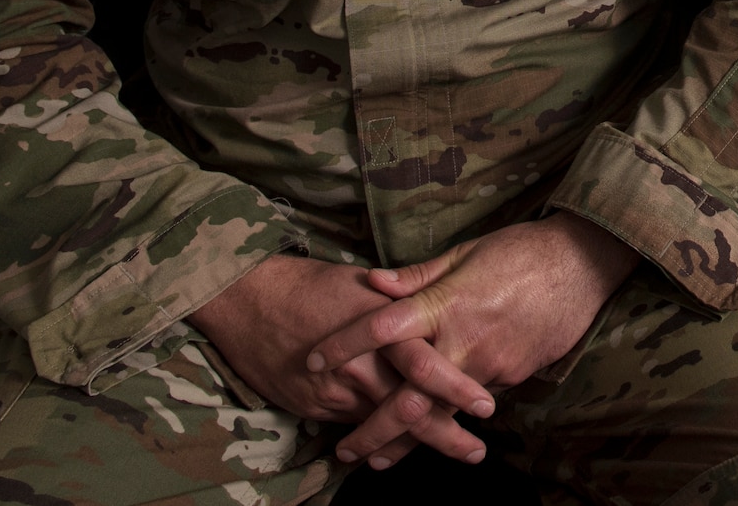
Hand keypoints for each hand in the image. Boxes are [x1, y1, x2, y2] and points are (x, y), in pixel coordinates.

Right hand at [190, 254, 484, 463]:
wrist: (249, 299)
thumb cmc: (313, 284)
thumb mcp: (366, 284)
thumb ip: (406, 298)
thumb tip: (443, 309)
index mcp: (382, 326)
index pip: (428, 366)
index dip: (458, 390)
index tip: (487, 406)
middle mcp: (362, 363)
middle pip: (410, 408)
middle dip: (445, 434)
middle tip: (475, 451)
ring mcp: (336, 390)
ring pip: (384, 424)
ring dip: (414, 443)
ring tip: (449, 453)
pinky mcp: (316, 406)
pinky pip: (356, 426)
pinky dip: (379, 439)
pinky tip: (397, 450)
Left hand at [306, 213, 639, 469]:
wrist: (582, 264)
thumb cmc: (521, 249)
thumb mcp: (465, 253)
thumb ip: (416, 276)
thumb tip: (371, 284)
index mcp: (445, 301)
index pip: (381, 327)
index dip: (343, 345)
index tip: (311, 362)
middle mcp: (463, 340)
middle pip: (406, 398)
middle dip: (371, 431)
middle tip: (343, 452)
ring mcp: (489, 364)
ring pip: (439, 414)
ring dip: (406, 442)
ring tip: (377, 461)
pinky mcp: (513, 376)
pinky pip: (473, 400)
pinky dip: (448, 418)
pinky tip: (431, 433)